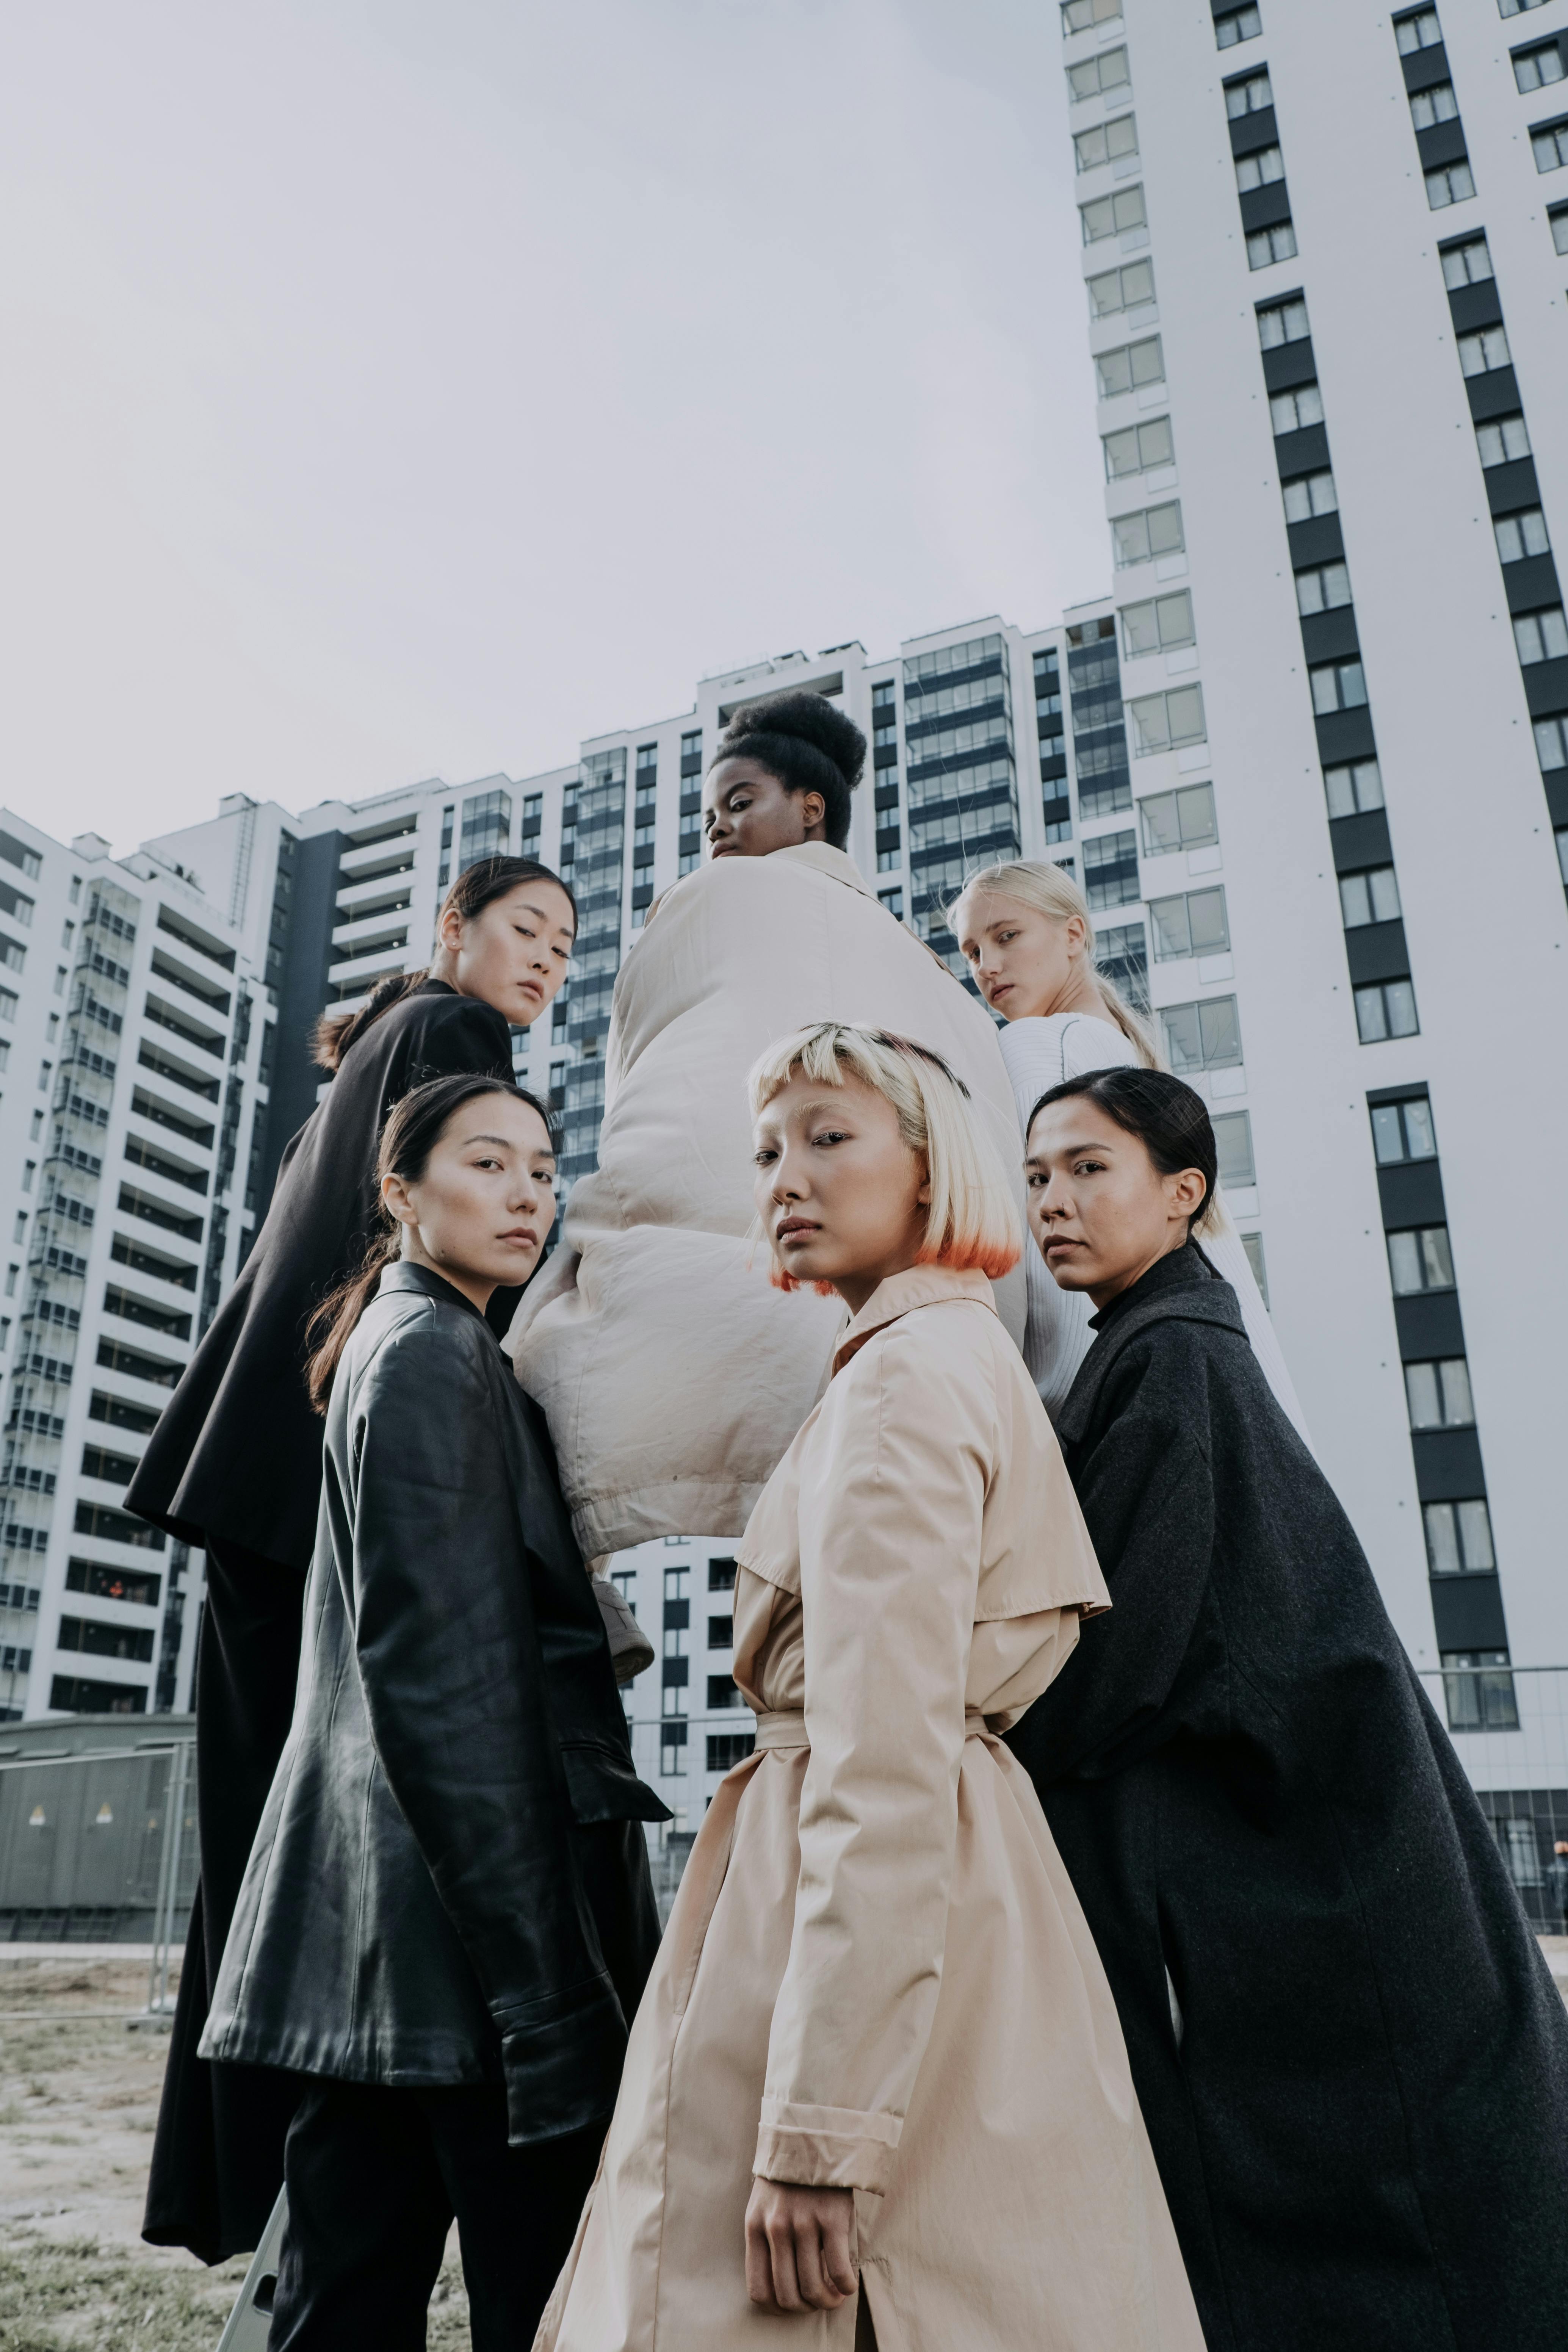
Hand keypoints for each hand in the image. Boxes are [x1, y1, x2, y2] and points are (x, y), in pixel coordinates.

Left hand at [745, 2177, 857, 2313]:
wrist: (813, 2137)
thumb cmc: (788, 2178)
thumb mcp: (764, 2206)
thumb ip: (766, 2242)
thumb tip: (780, 2289)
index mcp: (754, 2227)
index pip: (759, 2290)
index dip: (777, 2308)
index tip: (792, 2306)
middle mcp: (776, 2228)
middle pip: (787, 2295)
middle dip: (805, 2308)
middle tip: (817, 2302)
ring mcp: (804, 2223)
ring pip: (813, 2288)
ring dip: (827, 2301)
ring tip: (834, 2296)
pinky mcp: (832, 2217)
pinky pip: (839, 2270)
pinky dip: (845, 2287)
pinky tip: (848, 2285)